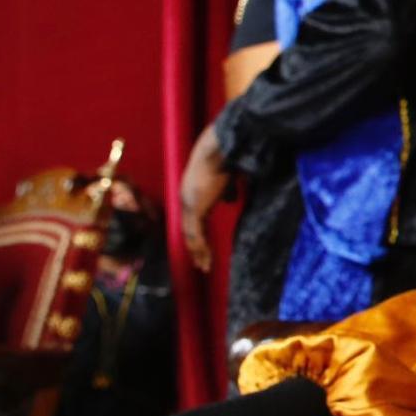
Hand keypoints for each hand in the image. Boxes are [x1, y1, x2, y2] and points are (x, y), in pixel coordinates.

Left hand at [178, 121, 231, 272]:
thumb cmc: (227, 156)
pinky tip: (205, 259)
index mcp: (192, 189)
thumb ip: (226, 190)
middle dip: (196, 248)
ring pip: (191, 235)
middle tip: (201, 263)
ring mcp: (189, 203)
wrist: (222, 148)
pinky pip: (196, 234)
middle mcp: (186, 197)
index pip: (194, 217)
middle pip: (189, 229)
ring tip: (204, 267)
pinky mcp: (195, 208)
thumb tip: (229, 200)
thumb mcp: (227, 176)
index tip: (204, 246)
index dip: (199, 233)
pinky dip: (200, 248)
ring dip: (198, 252)